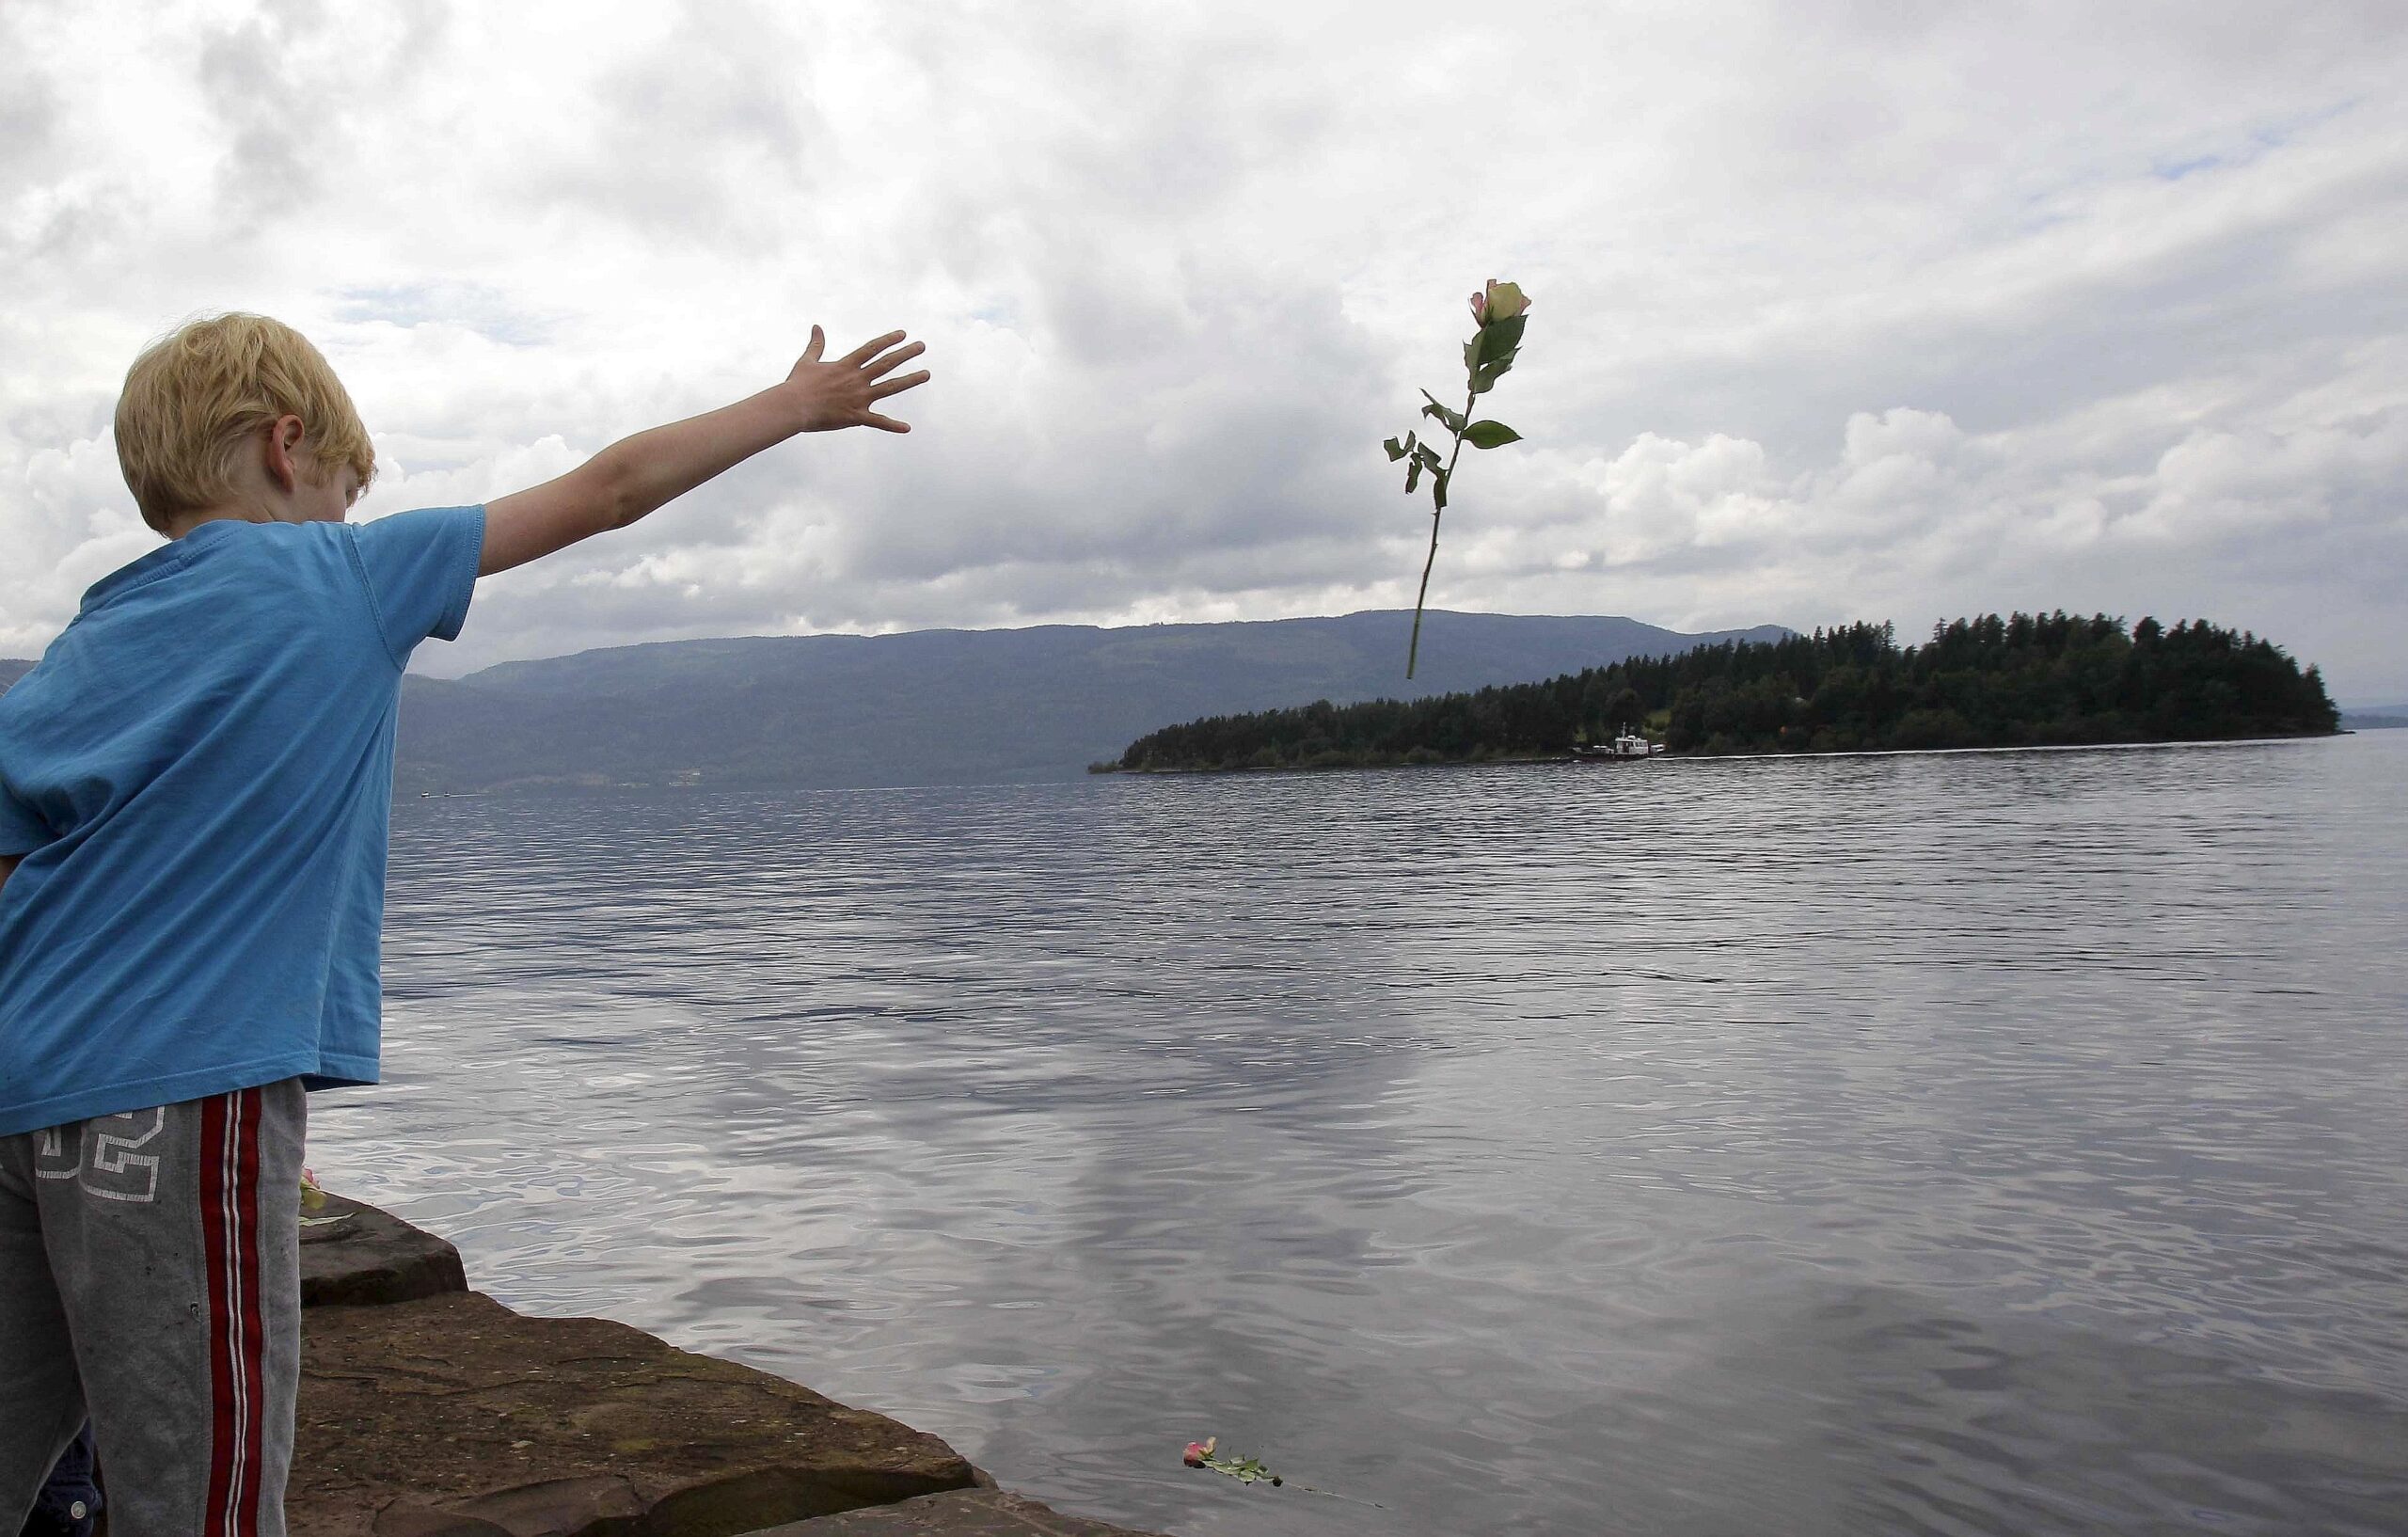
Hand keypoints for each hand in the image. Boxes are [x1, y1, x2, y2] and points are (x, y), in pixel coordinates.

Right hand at [786, 327, 929, 432]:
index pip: (872, 348)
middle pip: (887, 363)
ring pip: (890, 387)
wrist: (793, 406)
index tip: (903, 334)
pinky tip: (907, 428)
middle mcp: (857, 379)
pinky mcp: (856, 416)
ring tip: (926, 374)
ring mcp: (859, 398)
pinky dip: (893, 426)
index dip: (888, 340)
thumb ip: (816, 344)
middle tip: (922, 346)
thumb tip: (816, 326)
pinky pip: (878, 421)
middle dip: (906, 354)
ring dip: (910, 380)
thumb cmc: (798, 384)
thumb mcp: (807, 360)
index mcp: (846, 365)